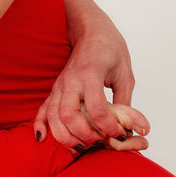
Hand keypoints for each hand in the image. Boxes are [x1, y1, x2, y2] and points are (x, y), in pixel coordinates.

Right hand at [33, 19, 148, 151]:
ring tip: (82, 146)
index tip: (121, 133)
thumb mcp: (125, 74)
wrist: (91, 30)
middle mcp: (71, 80)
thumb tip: (134, 129)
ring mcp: (59, 85)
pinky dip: (41, 126)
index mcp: (90, 74)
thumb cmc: (110, 49)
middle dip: (84, 135)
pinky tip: (43, 139)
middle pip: (69, 115)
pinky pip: (42, 110)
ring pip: (54, 116)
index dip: (109, 126)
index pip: (97, 108)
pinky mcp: (54, 90)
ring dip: (66, 136)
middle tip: (100, 142)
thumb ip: (126, 102)